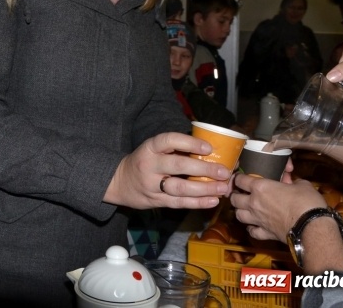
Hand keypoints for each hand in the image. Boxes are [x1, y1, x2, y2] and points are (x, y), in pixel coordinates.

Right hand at [103, 132, 230, 209]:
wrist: (118, 182)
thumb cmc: (144, 161)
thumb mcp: (153, 149)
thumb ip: (175, 149)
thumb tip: (209, 150)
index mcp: (150, 148)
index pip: (169, 140)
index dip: (189, 143)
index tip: (208, 148)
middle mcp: (150, 165)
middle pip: (178, 166)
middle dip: (204, 169)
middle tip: (224, 171)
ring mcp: (152, 185)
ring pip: (180, 188)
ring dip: (204, 189)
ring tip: (223, 188)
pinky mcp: (156, 201)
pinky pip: (179, 203)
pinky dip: (198, 203)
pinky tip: (213, 200)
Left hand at [231, 176, 324, 242]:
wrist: (311, 227)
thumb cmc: (306, 202)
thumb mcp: (301, 185)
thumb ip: (292, 182)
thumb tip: (292, 183)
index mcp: (260, 187)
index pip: (240, 180)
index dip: (239, 178)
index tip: (241, 178)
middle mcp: (254, 203)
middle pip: (234, 199)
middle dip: (236, 195)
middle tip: (241, 194)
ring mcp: (257, 220)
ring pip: (238, 215)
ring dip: (240, 211)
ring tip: (245, 209)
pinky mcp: (265, 233)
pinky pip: (252, 231)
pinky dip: (251, 229)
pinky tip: (254, 226)